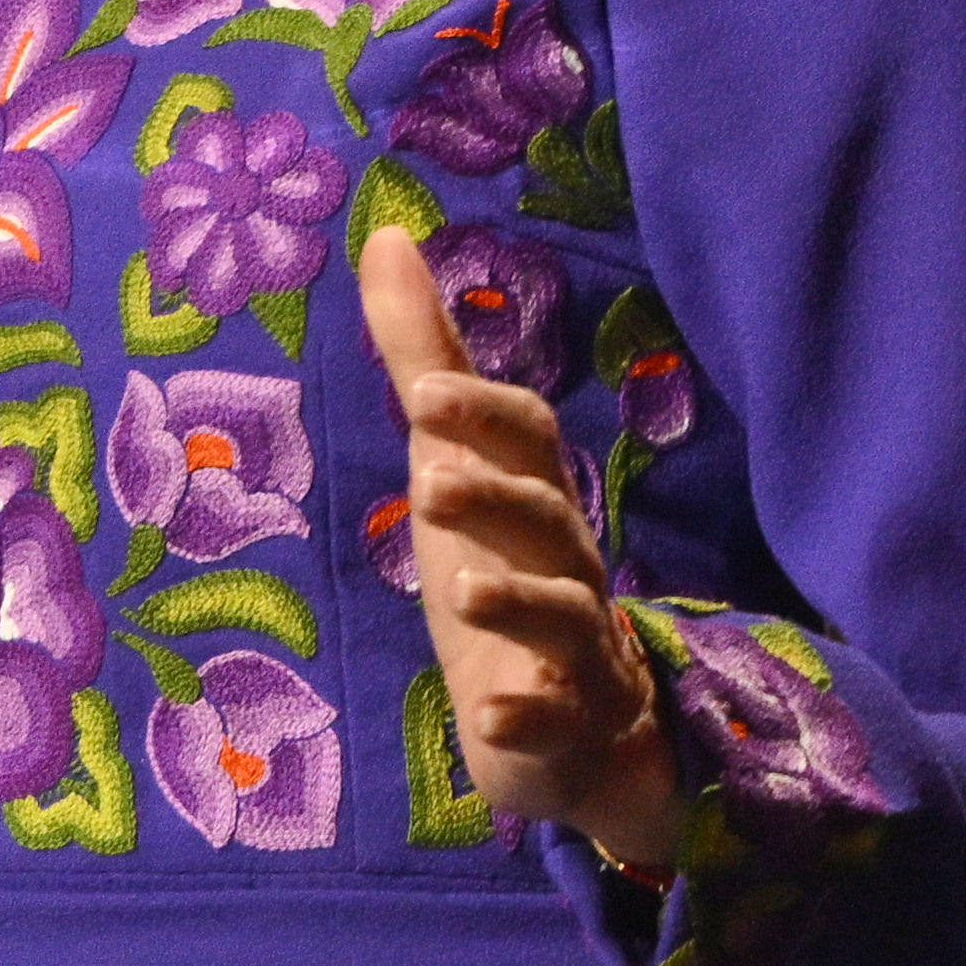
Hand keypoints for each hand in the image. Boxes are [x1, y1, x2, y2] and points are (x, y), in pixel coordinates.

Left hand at [357, 225, 678, 862]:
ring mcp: (573, 652)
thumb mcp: (452, 460)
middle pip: (547, 522)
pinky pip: (555, 721)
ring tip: (460, 588)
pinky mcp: (564, 727)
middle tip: (431, 482)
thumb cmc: (503, 569)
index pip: (525, 442)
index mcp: (530, 499)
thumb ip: (424, 356)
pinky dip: (528, 715)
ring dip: (516, 601)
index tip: (426, 392)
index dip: (483, 415)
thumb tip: (386, 235)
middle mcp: (564, 567)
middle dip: (497, 497)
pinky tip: (495, 714)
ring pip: (566, 619)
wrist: (579, 730)